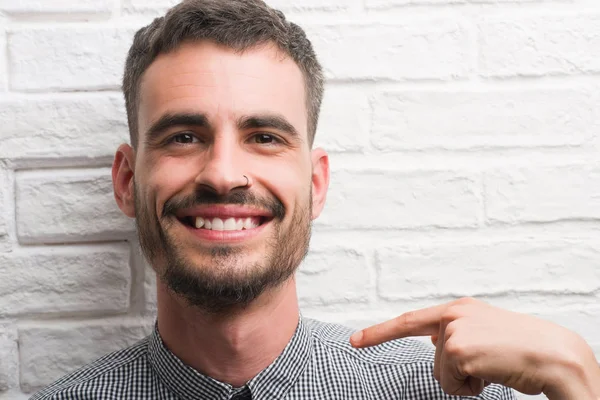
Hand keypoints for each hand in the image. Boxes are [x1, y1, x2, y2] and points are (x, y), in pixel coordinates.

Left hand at [349, 297, 599, 398]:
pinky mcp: (457, 349)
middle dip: (458, 372)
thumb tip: (432, 340)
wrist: (553, 353)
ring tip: (493, 367)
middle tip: (489, 363)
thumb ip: (454, 333)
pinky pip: (451, 384)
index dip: (380, 332)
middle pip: (433, 360)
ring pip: (441, 375)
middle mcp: (452, 315)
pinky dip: (471, 387)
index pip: (409, 321)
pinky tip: (493, 373)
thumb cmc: (521, 347)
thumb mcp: (483, 332)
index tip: (355, 341)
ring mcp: (453, 331)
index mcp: (458, 309)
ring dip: (466, 380)